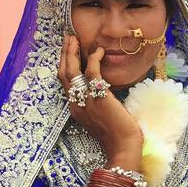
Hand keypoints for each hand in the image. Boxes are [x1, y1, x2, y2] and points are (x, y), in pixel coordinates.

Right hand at [58, 35, 142, 167]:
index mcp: (76, 109)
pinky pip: (91, 72)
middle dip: (64, 55)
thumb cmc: (119, 135)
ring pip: (71, 71)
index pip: (66, 83)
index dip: (65, 66)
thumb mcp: (102, 118)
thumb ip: (98, 104)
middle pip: (63, 74)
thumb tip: (103, 90)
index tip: (69, 52)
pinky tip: (99, 51)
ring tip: (74, 39)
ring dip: (72, 52)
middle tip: (68, 39)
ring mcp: (85, 100)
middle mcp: (76, 104)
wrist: (123, 147)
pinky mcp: (98, 97)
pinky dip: (94, 59)